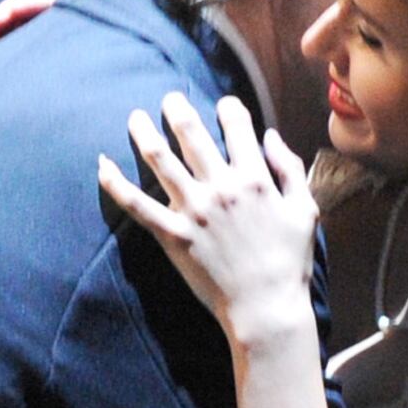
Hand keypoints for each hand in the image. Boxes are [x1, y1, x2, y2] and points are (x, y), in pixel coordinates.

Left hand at [99, 92, 320, 351]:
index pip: (236, 127)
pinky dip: (115, 183)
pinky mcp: (172, 235)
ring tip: (135, 117)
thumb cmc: (291, 262)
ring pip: (159, 159)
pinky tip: (102, 165)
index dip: (228, 108)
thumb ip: (289, 168)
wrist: (266, 309)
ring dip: (143, 132)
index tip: (222, 104)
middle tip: (169, 98)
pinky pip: (136, 204)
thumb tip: (269, 135)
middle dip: (178, 108)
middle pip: (191, 134)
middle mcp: (220, 187)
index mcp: (254, 178)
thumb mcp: (306, 209)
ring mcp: (193, 210)